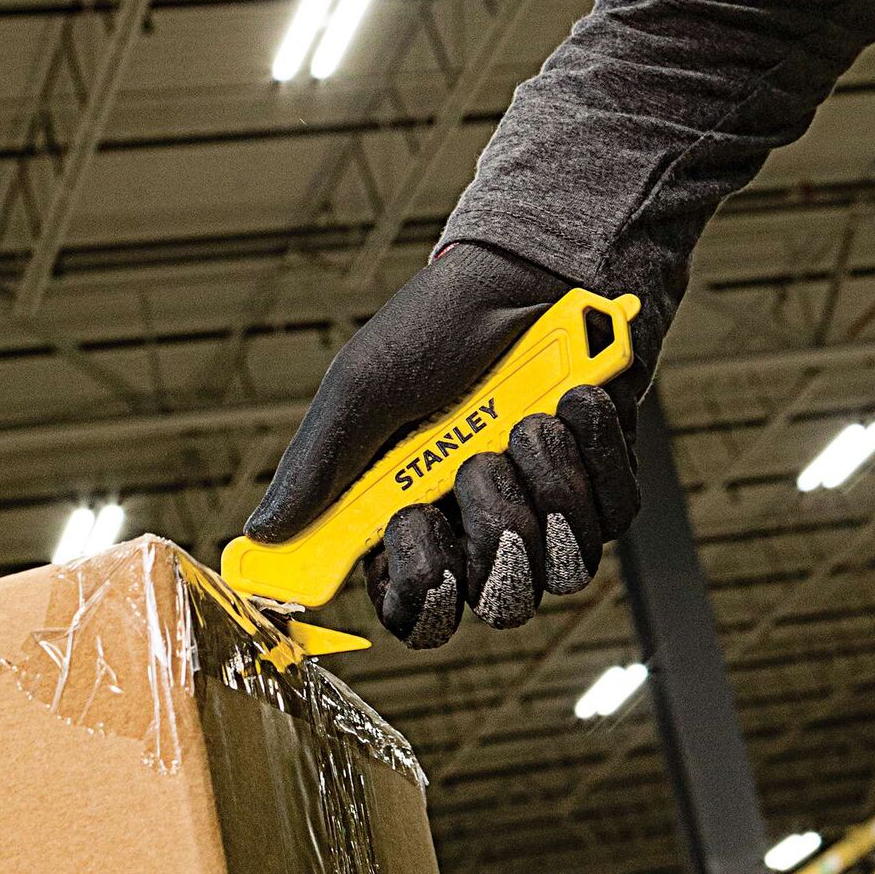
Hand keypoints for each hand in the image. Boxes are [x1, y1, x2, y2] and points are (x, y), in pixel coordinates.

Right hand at [245, 243, 639, 647]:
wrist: (533, 268)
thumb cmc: (440, 325)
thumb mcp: (362, 387)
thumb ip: (318, 467)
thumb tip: (263, 535)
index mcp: (409, 519)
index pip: (417, 605)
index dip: (422, 594)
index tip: (416, 533)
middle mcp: (479, 528)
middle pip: (497, 600)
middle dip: (494, 529)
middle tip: (477, 464)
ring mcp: (546, 513)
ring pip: (562, 566)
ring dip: (544, 482)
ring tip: (528, 419)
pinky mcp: (603, 487)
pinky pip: (610, 513)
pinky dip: (591, 452)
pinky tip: (571, 401)